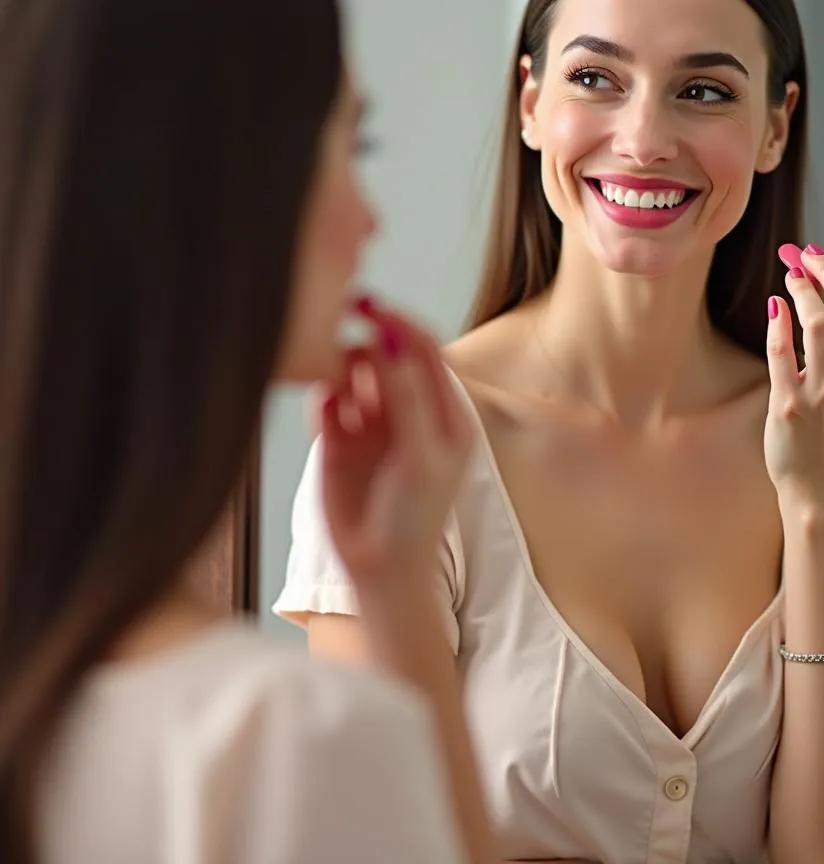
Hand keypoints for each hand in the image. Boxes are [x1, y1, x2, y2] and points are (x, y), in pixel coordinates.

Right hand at [316, 297, 472, 583]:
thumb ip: (408, 397)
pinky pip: (326, 398)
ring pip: (352, 370)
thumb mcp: (421, 454)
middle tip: (343, 341)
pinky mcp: (337, 436)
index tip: (372, 311)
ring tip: (339, 393)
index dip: (400, 325)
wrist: (380, 568)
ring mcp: (372, 420)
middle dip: (366, 343)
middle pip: (386, 352)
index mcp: (444, 409)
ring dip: (342, 370)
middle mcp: (408, 407)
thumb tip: (392, 343)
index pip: (424, 348)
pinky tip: (327, 416)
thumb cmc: (415, 518)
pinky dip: (323, 396)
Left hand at [764, 244, 823, 524]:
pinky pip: (782, 354)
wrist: (822, 489)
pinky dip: (778, 323)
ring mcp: (822, 392)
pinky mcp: (789, 406)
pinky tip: (772, 306)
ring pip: (816, 324)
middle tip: (801, 256)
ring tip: (786, 278)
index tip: (816, 258)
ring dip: (800, 291)